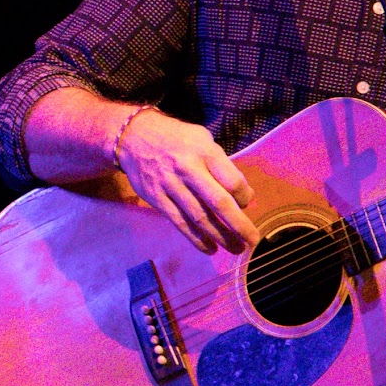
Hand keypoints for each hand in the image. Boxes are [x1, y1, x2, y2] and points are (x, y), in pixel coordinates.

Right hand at [116, 109, 257, 253]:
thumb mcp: (202, 139)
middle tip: (252, 240)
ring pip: (199, 217)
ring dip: (220, 237)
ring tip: (235, 248)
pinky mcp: (157, 198)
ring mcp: (170, 185)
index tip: (247, 204)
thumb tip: (242, 197)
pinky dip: (196, 238)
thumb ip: (221, 165)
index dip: (245, 197)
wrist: (133, 137)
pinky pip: (179, 222)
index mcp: (205, 151)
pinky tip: (209, 248)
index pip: (232, 181)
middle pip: (218, 202)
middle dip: (239, 225)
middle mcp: (188, 169)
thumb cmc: (175, 139)